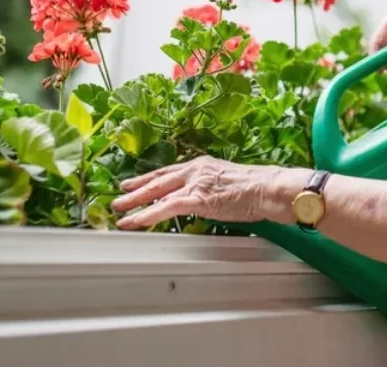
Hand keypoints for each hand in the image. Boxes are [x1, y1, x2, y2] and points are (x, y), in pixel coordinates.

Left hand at [111, 156, 305, 229]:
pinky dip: (148, 215)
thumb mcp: (226, 183)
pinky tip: (136, 221)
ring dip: (135, 203)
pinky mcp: (197, 199)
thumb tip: (200, 200)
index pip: (168, 171)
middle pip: (157, 180)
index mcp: (201, 165)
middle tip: (118, 195)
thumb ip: (209, 189)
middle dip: (135, 189)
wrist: (267, 188)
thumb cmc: (255, 188)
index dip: (149, 178)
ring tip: (119, 212)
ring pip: (157, 193)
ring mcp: (194, 184)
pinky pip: (166, 208)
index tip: (134, 182)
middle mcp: (194, 170)